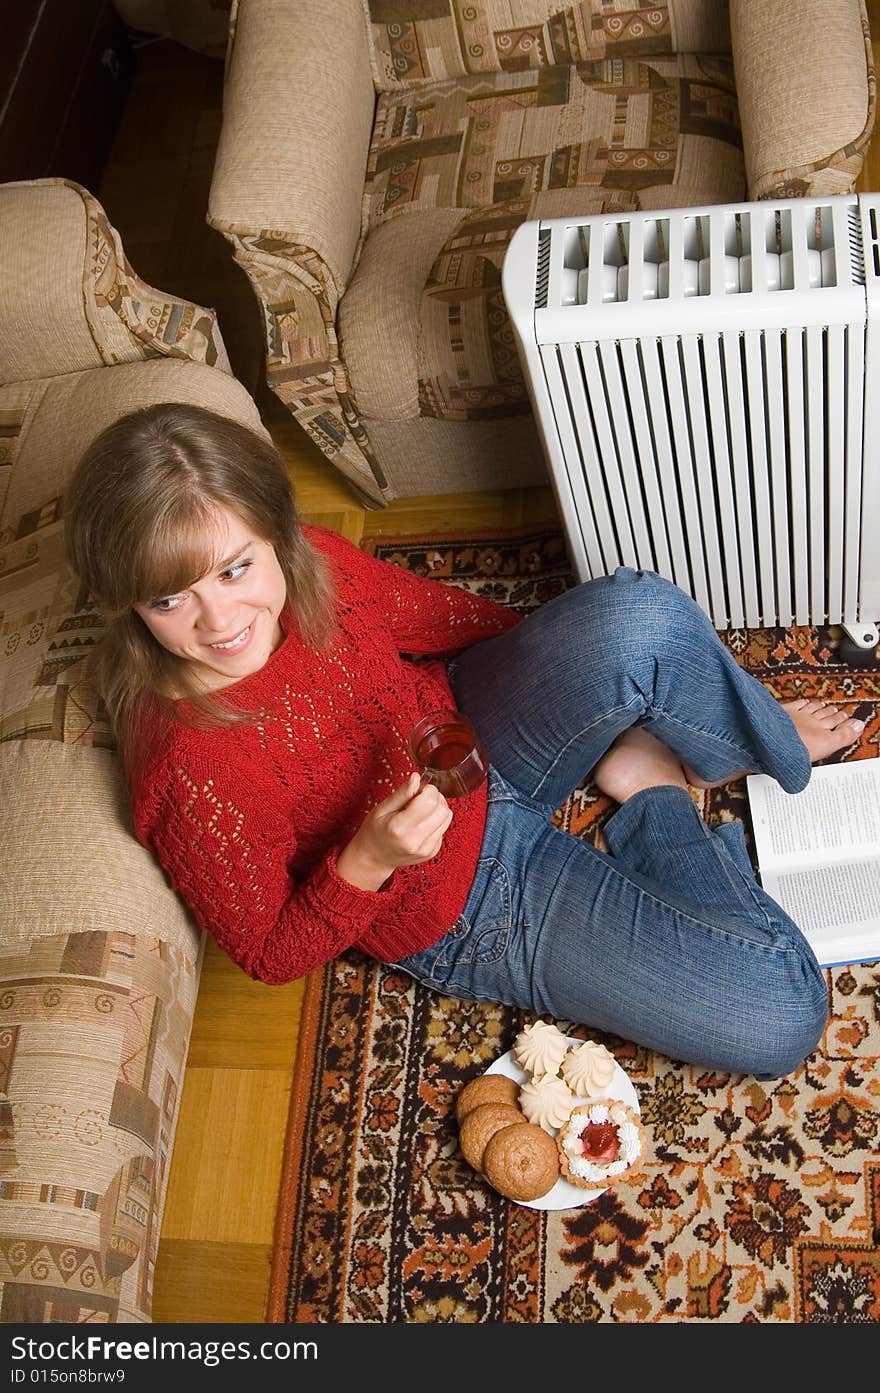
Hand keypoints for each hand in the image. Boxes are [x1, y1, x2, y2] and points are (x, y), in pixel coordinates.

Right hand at [336, 772, 452, 891]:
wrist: (374, 858)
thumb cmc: (375, 831)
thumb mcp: (382, 809)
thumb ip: (402, 793)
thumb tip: (417, 777)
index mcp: (400, 828)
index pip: (429, 801)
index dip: (427, 790)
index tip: (418, 789)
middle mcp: (416, 841)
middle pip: (442, 809)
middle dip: (434, 797)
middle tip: (419, 798)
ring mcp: (426, 849)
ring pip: (447, 817)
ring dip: (437, 807)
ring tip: (421, 809)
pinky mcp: (433, 851)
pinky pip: (444, 826)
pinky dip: (436, 820)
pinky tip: (421, 822)